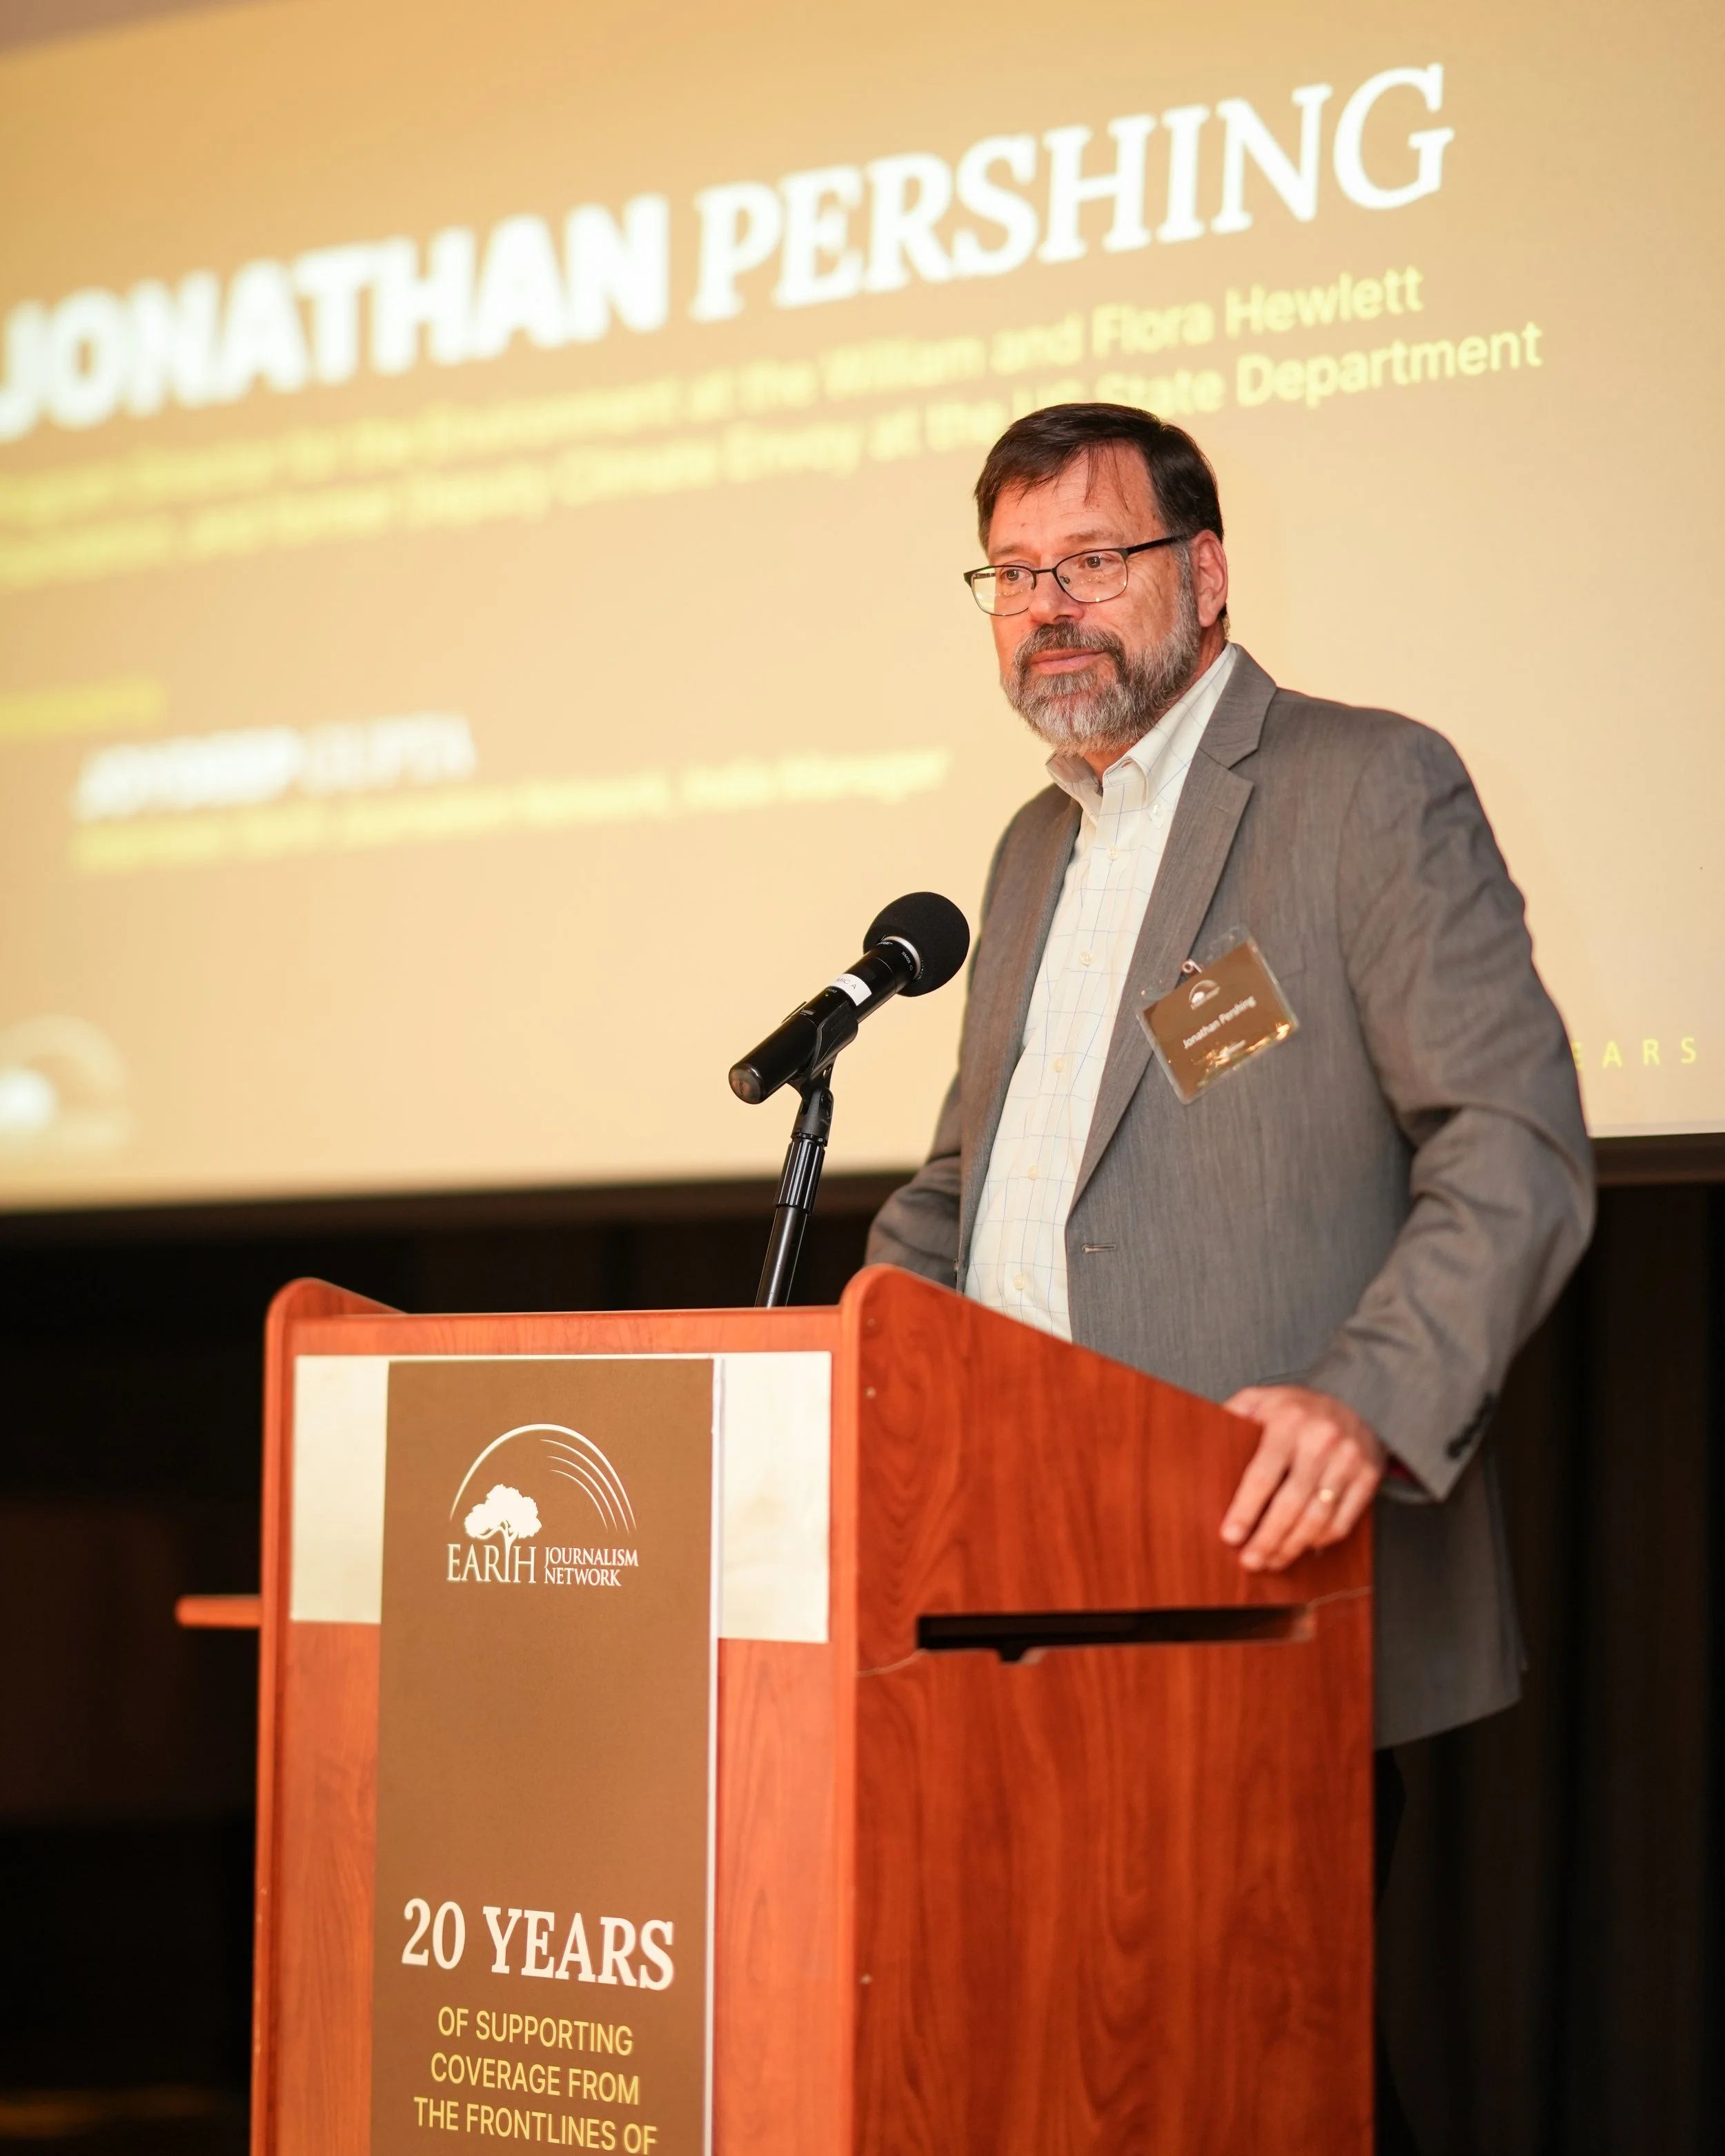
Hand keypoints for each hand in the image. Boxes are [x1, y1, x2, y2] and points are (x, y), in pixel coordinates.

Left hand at [1219, 1385, 1386, 1571]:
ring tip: (1272, 1560)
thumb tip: (1199, 1442)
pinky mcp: (1369, 1476)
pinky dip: (1320, 1540)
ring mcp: (1349, 1460)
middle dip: (1268, 1538)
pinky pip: (1343, 1521)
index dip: (1245, 1510)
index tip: (1230, 1536)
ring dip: (1292, 1546)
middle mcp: (1321, 1440)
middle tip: (1250, 1560)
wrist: (1357, 1397)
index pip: (1263, 1474)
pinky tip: (1302, 1547)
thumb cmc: (1298, 1407)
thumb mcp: (1261, 1398)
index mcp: (1288, 1421)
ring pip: (1318, 1518)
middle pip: (1291, 1503)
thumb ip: (1233, 1416)